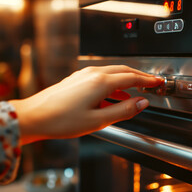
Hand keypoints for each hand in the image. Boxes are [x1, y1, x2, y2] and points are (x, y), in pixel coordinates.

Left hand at [9, 65, 162, 144]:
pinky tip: (113, 94)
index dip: (148, 80)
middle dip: (139, 76)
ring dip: (126, 79)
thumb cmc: (60, 120)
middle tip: (151, 83)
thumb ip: (123, 111)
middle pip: (123, 70)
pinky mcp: (76, 79)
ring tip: (135, 91)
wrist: (33, 116)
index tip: (158, 82)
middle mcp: (92, 74)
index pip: (132, 77)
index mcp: (100, 82)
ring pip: (112, 72)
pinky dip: (113, 82)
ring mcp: (83, 74)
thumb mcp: (98, 121)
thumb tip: (141, 103)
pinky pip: (101, 76)